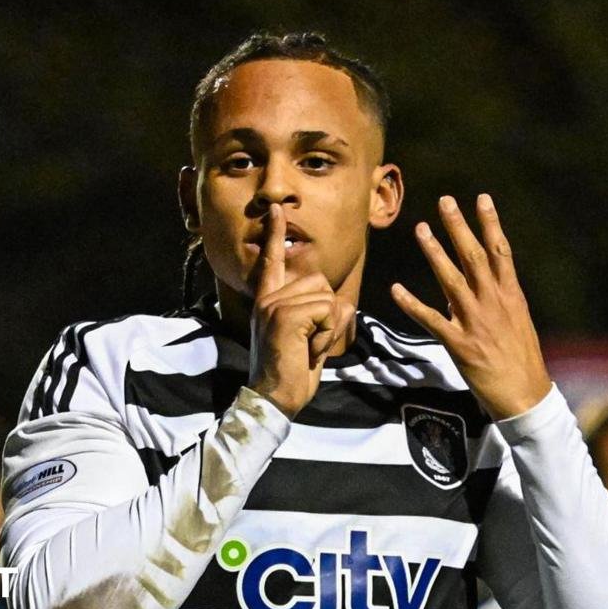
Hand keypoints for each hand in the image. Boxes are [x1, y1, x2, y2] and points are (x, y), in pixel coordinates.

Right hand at [249, 204, 355, 418]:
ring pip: (327, 296)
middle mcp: (268, 297)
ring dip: (329, 326)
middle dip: (328, 315)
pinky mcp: (285, 314)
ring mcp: (274, 304)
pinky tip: (309, 350)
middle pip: (321, 283)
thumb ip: (315, 314)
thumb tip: (339, 304)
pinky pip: (328, 310)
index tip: (276, 209)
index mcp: (268, 300)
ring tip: (307, 346)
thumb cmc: (292, 371)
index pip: (273, 260)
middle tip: (308, 342)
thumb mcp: (306, 337)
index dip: (276, 234)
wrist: (273, 398)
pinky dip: (328, 334)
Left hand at [391, 194, 551, 419]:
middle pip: (473, 256)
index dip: (490, 223)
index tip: (482, 198)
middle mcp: (493, 303)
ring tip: (420, 229)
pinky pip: (431, 319)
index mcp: (511, 295)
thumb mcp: (517, 321)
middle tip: (445, 201)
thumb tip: (475, 284)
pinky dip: (412, 304)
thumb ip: (496, 299)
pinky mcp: (459, 344)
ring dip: (434, 253)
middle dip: (459, 226)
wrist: (526, 396)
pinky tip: (396, 289)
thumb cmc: (522, 359)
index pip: (500, 251)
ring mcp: (475, 322)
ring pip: (451, 280)